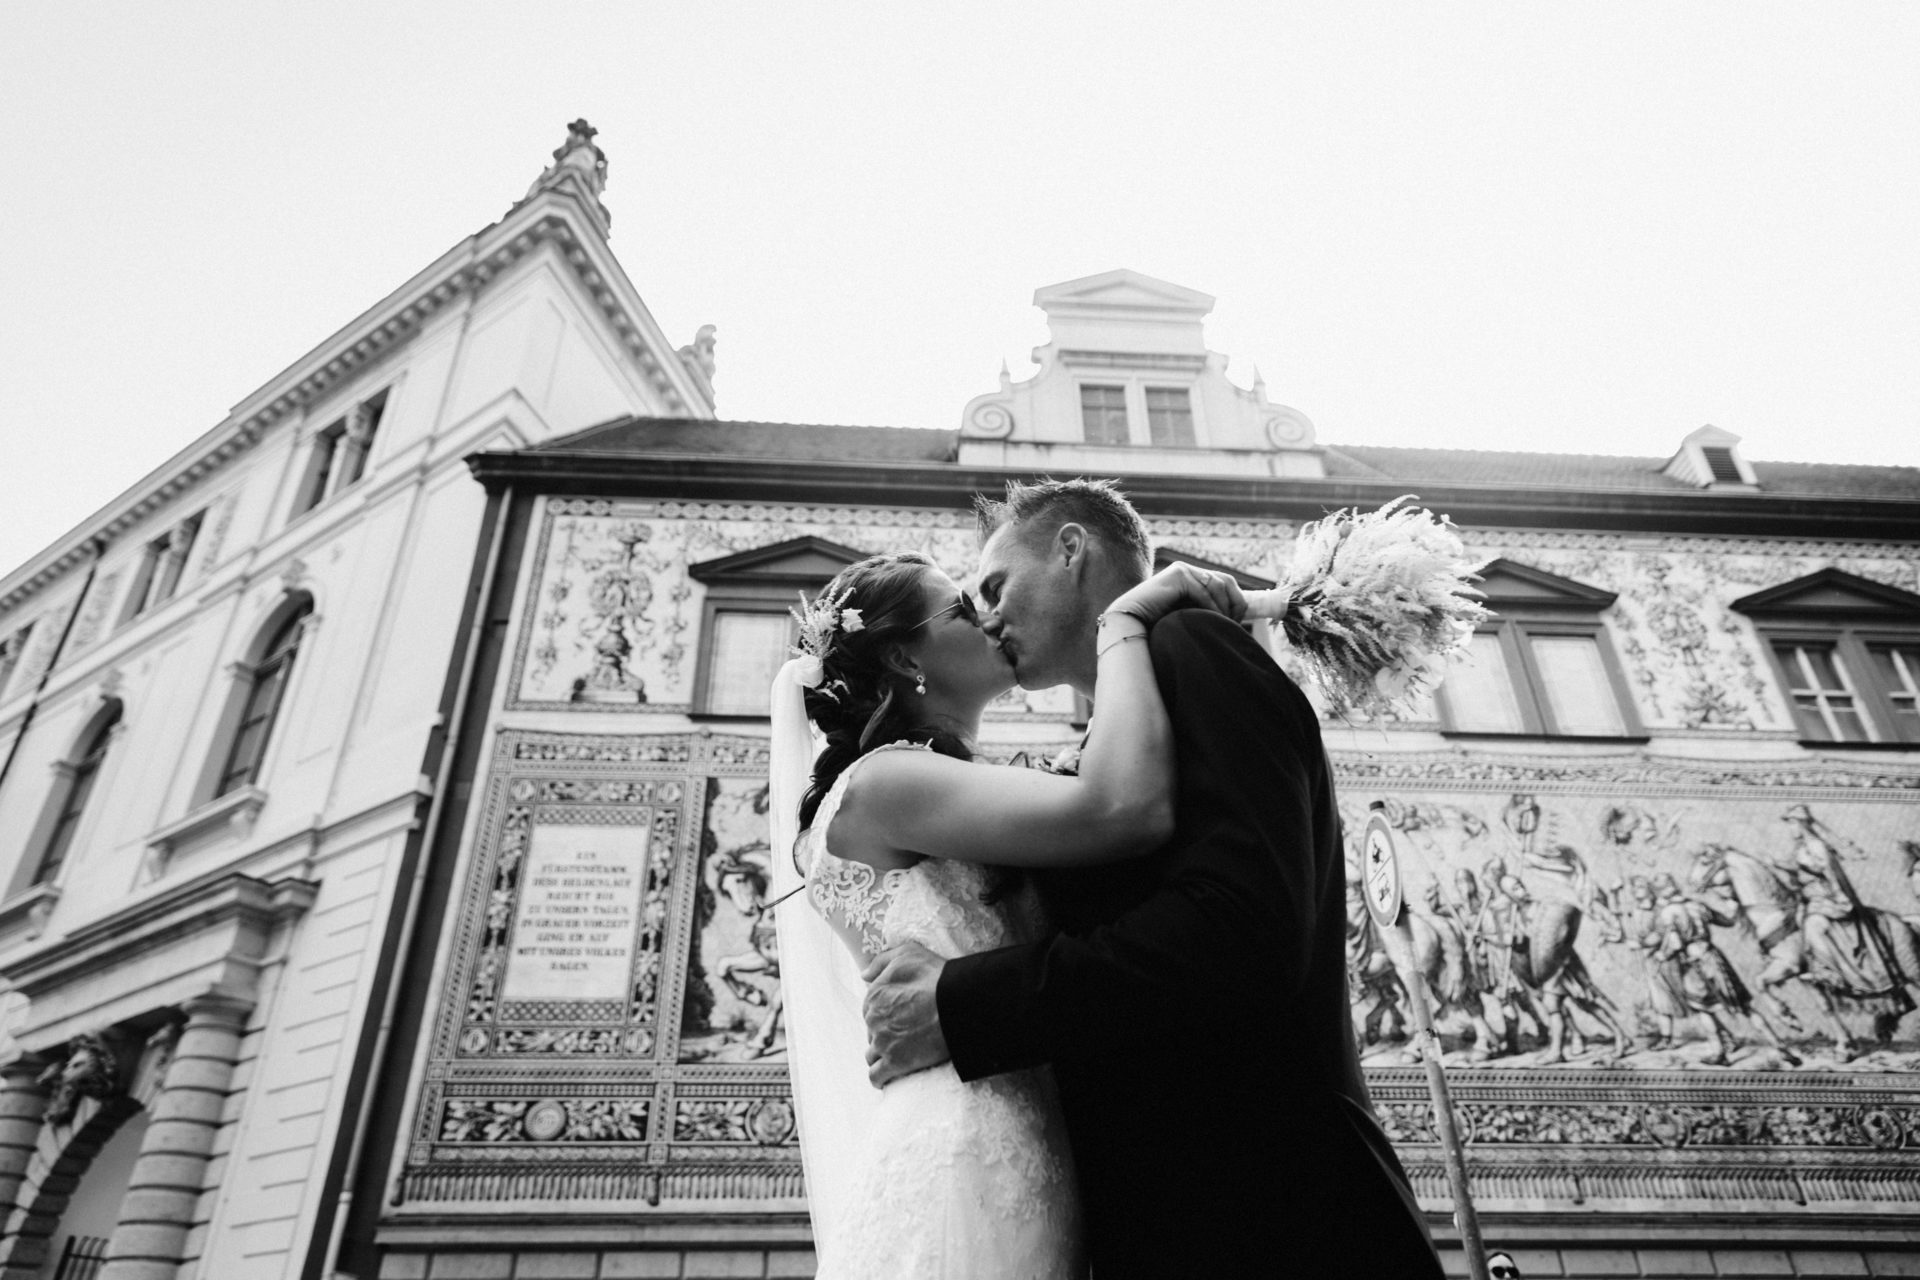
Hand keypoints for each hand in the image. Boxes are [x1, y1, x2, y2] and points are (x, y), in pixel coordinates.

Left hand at [861, 942, 949, 1087]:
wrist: (958, 1004)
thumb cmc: (936, 977)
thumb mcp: (907, 954)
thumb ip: (881, 962)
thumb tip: (865, 975)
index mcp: (874, 996)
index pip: (870, 1010)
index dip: (885, 1014)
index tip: (900, 1016)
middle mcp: (873, 1020)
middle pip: (871, 1032)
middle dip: (884, 1034)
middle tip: (906, 1033)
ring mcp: (883, 1043)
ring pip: (872, 1055)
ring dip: (882, 1055)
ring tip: (900, 1054)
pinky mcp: (895, 1063)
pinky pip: (876, 1077)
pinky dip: (880, 1078)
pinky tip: (889, 1075)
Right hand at [1110, 562, 1247, 627]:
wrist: (1129, 623)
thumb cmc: (1154, 626)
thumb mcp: (1187, 617)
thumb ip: (1203, 612)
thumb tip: (1232, 620)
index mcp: (1190, 579)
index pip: (1224, 583)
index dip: (1237, 600)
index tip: (1238, 621)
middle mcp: (1187, 571)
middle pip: (1226, 580)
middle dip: (1236, 602)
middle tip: (1236, 622)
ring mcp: (1182, 570)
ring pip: (1218, 585)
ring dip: (1223, 607)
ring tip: (1221, 625)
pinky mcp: (1178, 574)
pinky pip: (1203, 590)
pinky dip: (1211, 607)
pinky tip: (1209, 621)